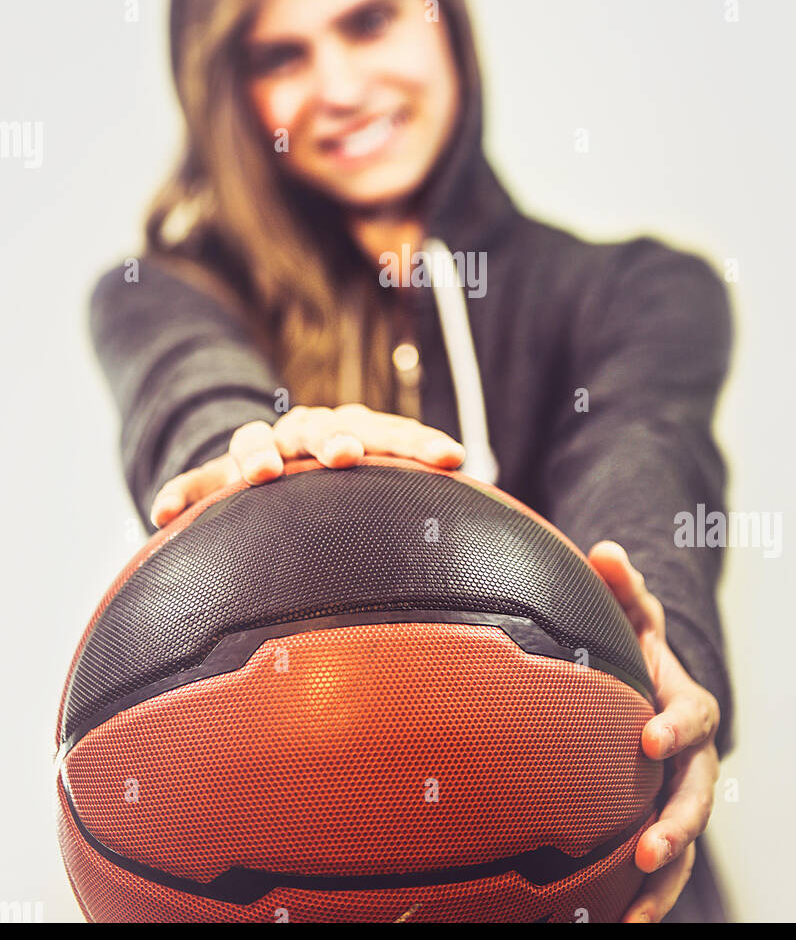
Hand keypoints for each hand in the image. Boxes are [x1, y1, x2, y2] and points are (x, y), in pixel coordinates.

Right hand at [149, 404, 464, 527]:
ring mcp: (259, 450)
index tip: (453, 459)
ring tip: (260, 473)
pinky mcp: (216, 476)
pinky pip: (194, 484)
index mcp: (352, 431)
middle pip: (319, 426)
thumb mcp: (376, 489)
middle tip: (347, 456)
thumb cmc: (340, 491)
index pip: (391, 431)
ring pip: (251, 438)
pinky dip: (180, 494)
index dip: (421, 442)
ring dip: (256, 452)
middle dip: (335, 439)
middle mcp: (305, 433)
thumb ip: (419, 498)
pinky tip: (164, 513)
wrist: (274, 465)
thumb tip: (487, 496)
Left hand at [588, 540, 720, 923]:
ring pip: (685, 842)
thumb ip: (621, 586)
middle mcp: (692, 757)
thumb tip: (604, 552)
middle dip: (677, 824)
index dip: (676, 726)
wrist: (644, 687)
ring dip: (665, 879)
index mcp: (686, 705)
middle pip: (697, 795)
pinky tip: (616, 925)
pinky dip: (647, 898)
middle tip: (647, 850)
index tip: (649, 739)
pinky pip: (661, 866)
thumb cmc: (633, 646)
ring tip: (634, 911)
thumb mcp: (630, 613)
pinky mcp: (659, 824)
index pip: (692, 717)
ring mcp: (679, 794)